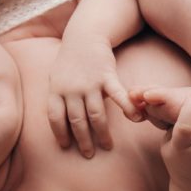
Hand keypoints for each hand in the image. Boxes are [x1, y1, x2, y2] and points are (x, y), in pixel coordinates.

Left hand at [47, 41, 137, 156]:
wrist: (85, 35)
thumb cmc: (70, 60)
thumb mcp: (56, 78)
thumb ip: (57, 98)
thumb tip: (58, 122)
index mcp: (56, 90)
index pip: (55, 117)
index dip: (60, 133)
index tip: (66, 146)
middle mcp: (72, 89)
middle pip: (77, 121)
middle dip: (83, 140)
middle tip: (88, 155)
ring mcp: (90, 83)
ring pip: (95, 115)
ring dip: (101, 133)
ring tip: (107, 146)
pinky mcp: (107, 76)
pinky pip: (117, 95)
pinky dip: (127, 107)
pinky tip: (135, 119)